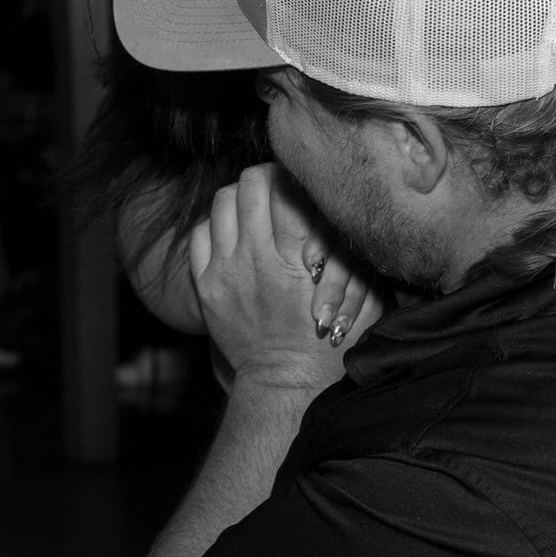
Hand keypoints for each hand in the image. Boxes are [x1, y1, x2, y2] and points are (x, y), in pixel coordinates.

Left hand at [187, 165, 381, 390]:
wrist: (287, 382)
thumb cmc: (329, 341)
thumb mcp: (356, 290)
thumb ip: (343, 245)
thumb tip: (331, 204)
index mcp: (295, 255)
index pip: (284, 184)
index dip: (293, 174)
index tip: (300, 179)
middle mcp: (256, 256)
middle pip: (250, 182)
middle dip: (265, 177)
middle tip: (276, 186)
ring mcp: (226, 270)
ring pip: (221, 201)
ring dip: (239, 198)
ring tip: (253, 208)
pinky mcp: (206, 286)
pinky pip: (199, 234)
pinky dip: (214, 226)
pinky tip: (231, 236)